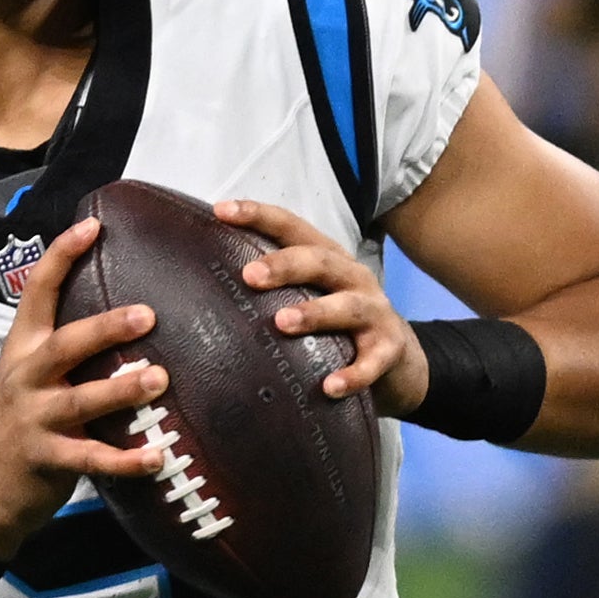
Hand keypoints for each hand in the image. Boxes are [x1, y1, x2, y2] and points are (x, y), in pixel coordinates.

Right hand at [0, 217, 171, 559]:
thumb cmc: (21, 419)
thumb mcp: (30, 372)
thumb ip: (67, 344)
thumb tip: (128, 307)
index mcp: (23, 348)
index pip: (37, 292)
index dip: (61, 257)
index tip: (92, 226)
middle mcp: (26, 378)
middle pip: (63, 346)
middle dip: (104, 329)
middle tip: (147, 315)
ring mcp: (34, 420)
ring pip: (80, 401)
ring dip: (120, 390)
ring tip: (159, 379)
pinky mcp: (47, 459)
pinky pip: (91, 460)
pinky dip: (125, 460)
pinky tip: (157, 456)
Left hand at [216, 198, 428, 414]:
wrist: (398, 360)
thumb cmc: (335, 324)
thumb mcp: (309, 295)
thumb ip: (272, 287)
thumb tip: (200, 283)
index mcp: (327, 259)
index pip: (292, 228)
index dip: (259, 216)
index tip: (220, 210)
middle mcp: (352, 278)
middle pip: (320, 262)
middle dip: (285, 265)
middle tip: (249, 275)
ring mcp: (374, 312)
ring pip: (347, 307)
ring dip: (315, 313)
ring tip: (282, 323)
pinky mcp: (389, 350)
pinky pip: (372, 362)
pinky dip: (353, 374)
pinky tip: (329, 387)